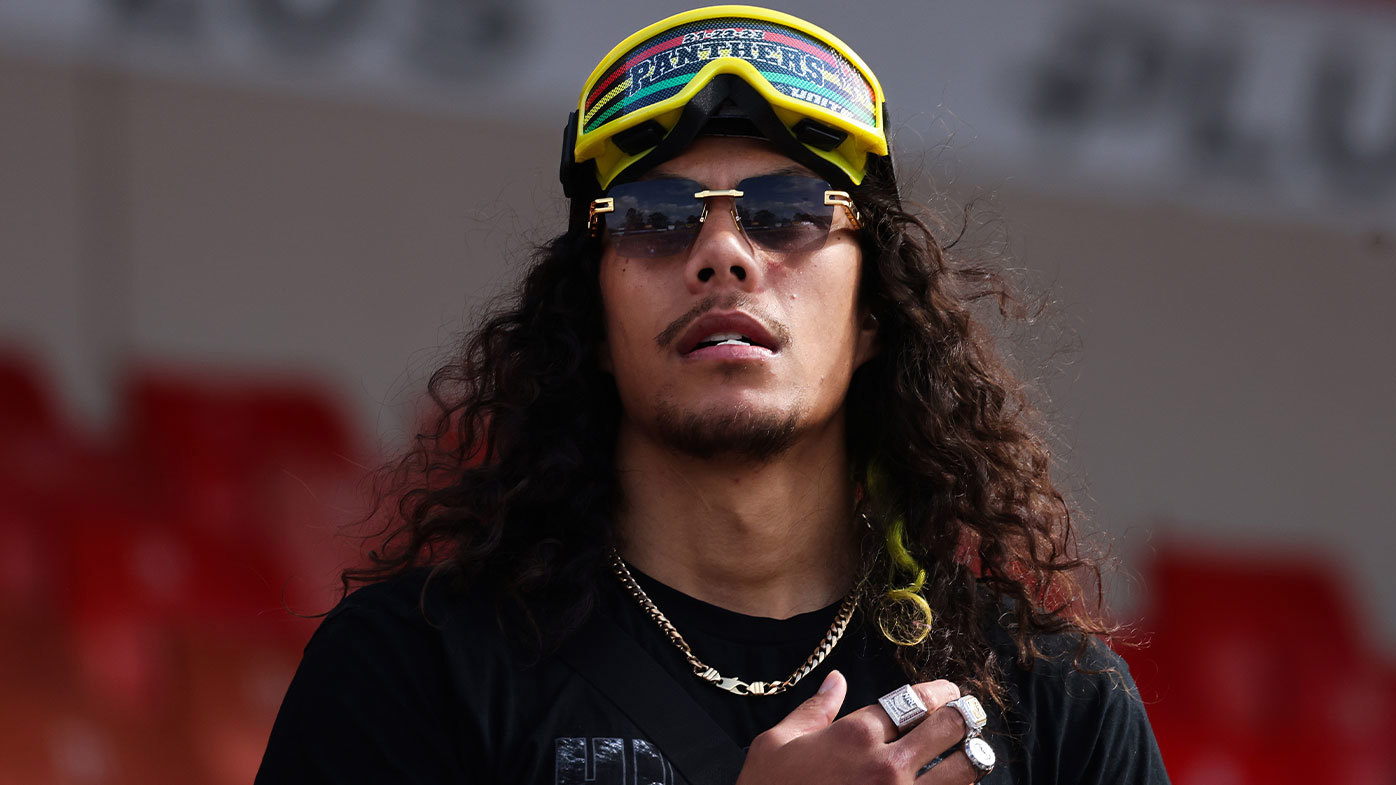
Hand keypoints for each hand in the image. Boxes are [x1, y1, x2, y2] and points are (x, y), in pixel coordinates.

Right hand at [734, 671, 983, 784]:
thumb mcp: (778, 743)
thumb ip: (815, 709)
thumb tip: (835, 680)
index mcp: (855, 735)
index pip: (914, 700)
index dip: (939, 691)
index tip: (948, 691)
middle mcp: (886, 766)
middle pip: (949, 727)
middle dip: (962, 715)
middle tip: (965, 712)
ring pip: (964, 770)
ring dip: (970, 754)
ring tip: (967, 749)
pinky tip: (951, 782)